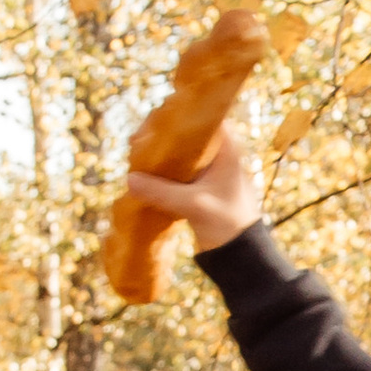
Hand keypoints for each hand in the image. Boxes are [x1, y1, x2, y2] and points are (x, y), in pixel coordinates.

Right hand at [124, 120, 262, 253]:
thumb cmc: (227, 226)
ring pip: (178, 148)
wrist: (242, 255)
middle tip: (136, 145)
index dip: (175, 115)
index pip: (200, 115)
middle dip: (159, 135)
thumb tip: (128, 180)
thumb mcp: (193, 206)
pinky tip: (143, 174)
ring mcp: (209, 167)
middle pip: (185, 130)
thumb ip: (162, 192)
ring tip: (136, 158)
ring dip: (158, 152)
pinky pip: (177, 167)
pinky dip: (161, 168)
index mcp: (226, 147)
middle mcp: (219, 151)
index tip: (151, 127)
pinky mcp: (200, 183)